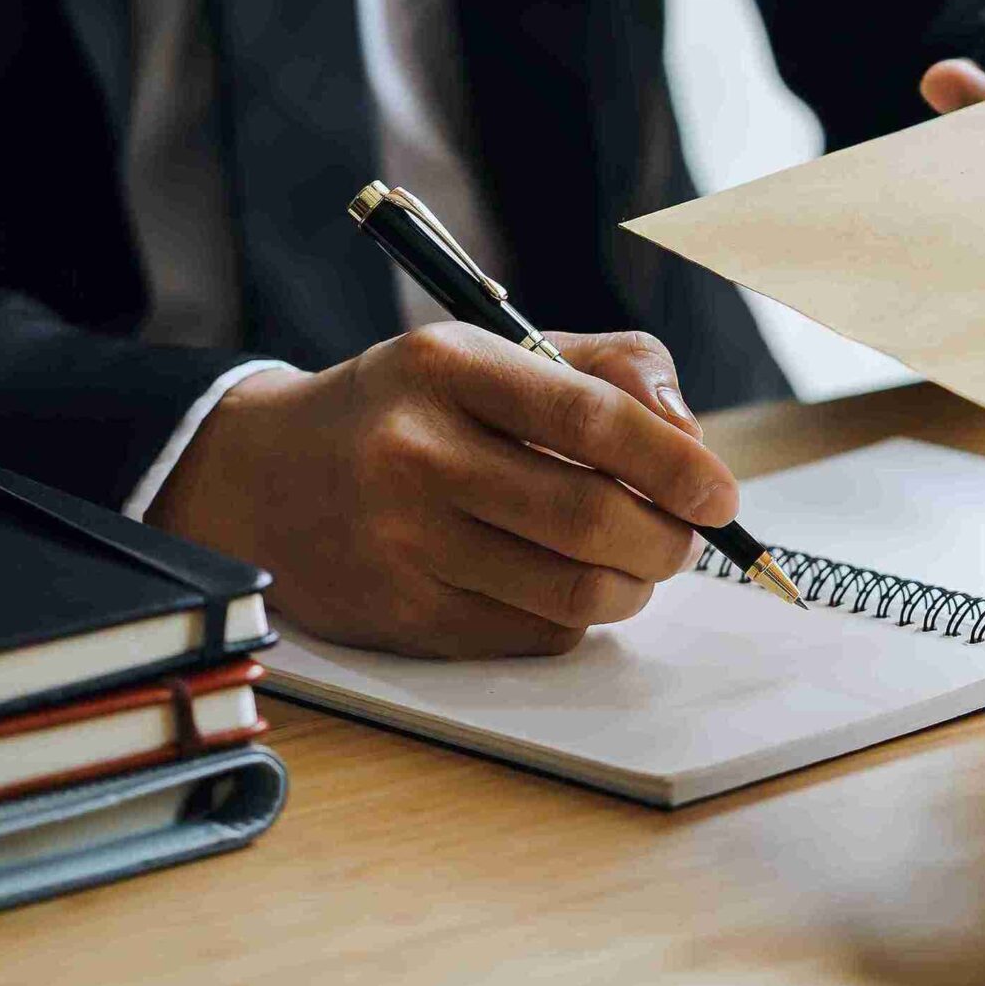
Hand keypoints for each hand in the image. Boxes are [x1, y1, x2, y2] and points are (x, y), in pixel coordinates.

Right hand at [152, 324, 738, 656]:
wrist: (263, 473)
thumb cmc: (415, 405)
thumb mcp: (497, 351)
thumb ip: (612, 372)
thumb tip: (692, 443)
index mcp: (449, 368)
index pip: (590, 419)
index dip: (675, 463)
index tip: (721, 494)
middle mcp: (416, 454)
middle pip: (589, 518)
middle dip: (669, 539)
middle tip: (687, 536)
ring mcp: (401, 543)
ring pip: (571, 592)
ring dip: (634, 585)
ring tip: (637, 560)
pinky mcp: (398, 617)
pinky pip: (532, 635)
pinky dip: (576, 617)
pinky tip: (564, 584)